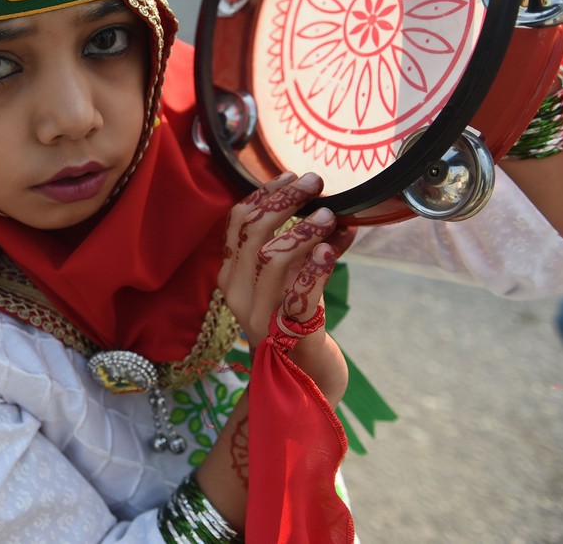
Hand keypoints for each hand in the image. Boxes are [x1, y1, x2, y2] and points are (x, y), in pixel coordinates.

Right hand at [217, 173, 353, 389]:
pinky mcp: (288, 336)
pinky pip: (299, 294)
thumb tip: (329, 210)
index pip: (236, 224)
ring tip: (329, 215)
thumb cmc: (297, 327)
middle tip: (315, 183)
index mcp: (231, 277)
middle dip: (284, 201)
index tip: (291, 176)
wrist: (303, 387)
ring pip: (271, 259)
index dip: (263, 194)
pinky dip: (316, 267)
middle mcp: (237, 295)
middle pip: (251, 233)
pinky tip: (332, 248)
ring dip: (303, 231)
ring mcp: (259, 317)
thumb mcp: (290, 281)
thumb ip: (301, 249)